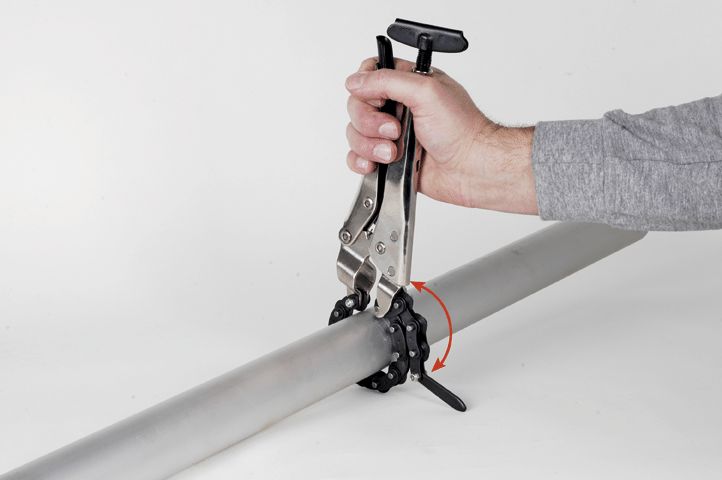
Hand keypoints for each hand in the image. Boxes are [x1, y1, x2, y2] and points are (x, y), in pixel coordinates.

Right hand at [345, 58, 537, 214]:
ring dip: (370, 145)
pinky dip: (361, 161)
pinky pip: (357, 157)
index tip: (380, 101)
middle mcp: (398, 108)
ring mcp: (391, 135)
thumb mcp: (426, 91)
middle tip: (394, 131)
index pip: (369, 74)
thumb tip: (355, 81)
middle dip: (370, 123)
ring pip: (355, 134)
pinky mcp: (388, 160)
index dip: (366, 88)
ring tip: (394, 153)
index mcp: (408, 84)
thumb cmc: (461, 131)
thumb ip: (386, 80)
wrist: (471, 169)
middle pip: (357, 107)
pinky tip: (377, 164)